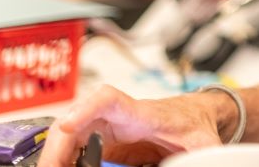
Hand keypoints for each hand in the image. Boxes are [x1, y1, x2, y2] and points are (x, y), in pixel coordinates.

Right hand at [37, 85, 222, 165]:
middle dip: (57, 147)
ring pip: (69, 135)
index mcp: (143, 113)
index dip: (85, 109)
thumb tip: (199, 164)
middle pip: (76, 122)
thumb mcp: (202, 144)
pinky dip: (64, 159)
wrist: (196, 115)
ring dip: (56, 155)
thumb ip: (200, 157)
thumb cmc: (196, 124)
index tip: (67, 125)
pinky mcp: (102, 141)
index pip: (110, 99)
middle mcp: (118, 116)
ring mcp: (106, 127)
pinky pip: (74, 147)